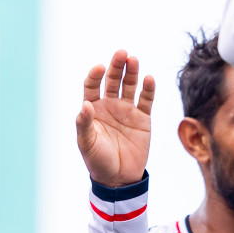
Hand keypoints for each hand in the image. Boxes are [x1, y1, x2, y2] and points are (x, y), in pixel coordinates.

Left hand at [78, 51, 154, 189]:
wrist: (119, 179)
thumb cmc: (98, 161)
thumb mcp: (87, 144)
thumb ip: (84, 124)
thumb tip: (85, 105)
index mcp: (93, 109)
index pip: (92, 86)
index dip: (95, 75)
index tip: (99, 68)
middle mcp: (110, 106)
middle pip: (112, 80)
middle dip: (116, 66)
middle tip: (121, 53)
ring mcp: (127, 110)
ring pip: (130, 86)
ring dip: (132, 72)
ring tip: (133, 60)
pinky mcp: (143, 118)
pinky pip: (146, 100)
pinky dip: (148, 89)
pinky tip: (149, 79)